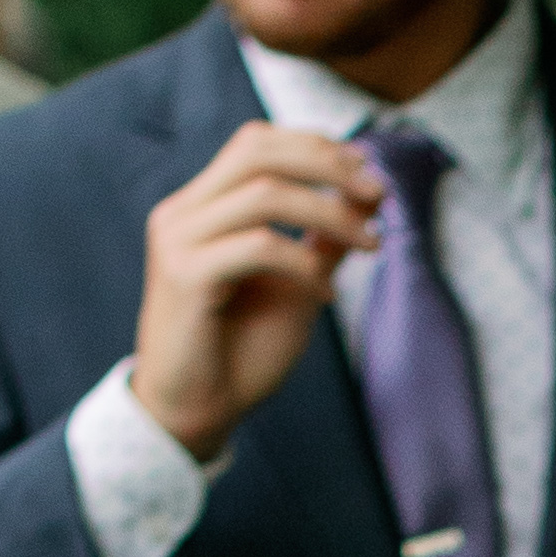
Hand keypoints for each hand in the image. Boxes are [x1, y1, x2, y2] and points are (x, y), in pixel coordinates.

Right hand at [128, 121, 385, 461]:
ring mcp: (178, 240)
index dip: (315, 145)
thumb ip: (322, 240)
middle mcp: (183, 213)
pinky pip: (259, 247)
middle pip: (258, 150)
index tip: (368, 172)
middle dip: (327, 163)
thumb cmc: (241, 353)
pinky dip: (304, 264)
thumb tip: (365, 197)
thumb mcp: (297, 285)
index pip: (257, 143)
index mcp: (203, 206)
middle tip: (377, 193)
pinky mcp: (184, 275)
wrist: (195, 413)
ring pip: (265, 194)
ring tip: (371, 243)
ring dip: (330, 213)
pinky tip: (327, 294)